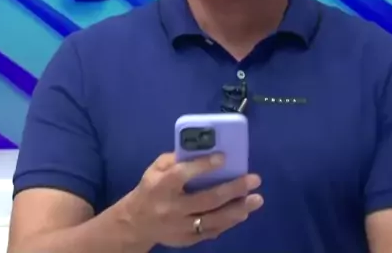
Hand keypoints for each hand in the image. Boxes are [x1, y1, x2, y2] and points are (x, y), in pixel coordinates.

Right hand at [121, 152, 262, 247]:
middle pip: (206, 199)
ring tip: (256, 199)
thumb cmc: (150, 190)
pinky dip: (229, 222)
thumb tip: (203, 150)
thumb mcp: (155, 170)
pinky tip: (242, 212)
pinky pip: (211, 231)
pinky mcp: (186, 240)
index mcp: (161, 186)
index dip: (203, 166)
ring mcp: (180, 227)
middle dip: (233, 189)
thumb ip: (175, 160)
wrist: (135, 224)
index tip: (224, 157)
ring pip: (213, 220)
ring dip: (238, 209)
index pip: (183, 174)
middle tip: (254, 179)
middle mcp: (172, 208)